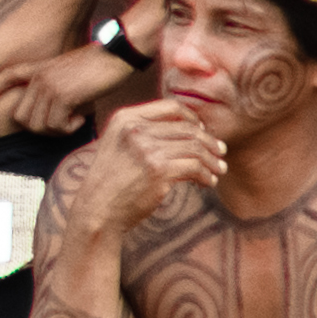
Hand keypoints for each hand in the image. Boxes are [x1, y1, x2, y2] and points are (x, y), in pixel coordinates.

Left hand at [0, 42, 132, 135]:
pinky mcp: (63, 96)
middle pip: (21, 117)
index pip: (7, 77)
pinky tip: (80, 118)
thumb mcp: (67, 73)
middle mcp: (38, 78)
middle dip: (39, 128)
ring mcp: (48, 87)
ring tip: (73, 120)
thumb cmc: (98, 67)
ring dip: (56, 131)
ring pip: (37, 126)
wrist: (117, 55)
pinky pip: (56, 126)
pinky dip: (69, 129)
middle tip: (62, 125)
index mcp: (38, 69)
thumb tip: (49, 119)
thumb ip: (52, 90)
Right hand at [58, 99, 227, 240]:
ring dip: (212, 160)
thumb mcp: (117, 144)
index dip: (192, 117)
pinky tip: (208, 182)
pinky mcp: (159, 171)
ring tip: (218, 169)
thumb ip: (142, 131)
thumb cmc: (110, 180)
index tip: (202, 130)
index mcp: (125, 118)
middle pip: (188, 128)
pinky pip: (195, 167)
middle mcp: (136, 130)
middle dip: (209, 142)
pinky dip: (206, 175)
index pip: (171, 107)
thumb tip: (187, 126)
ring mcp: (147, 150)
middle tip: (220, 153)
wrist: (97, 209)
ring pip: (195, 147)